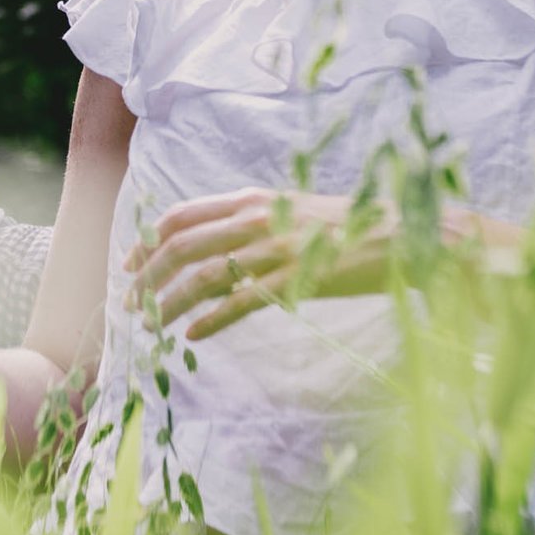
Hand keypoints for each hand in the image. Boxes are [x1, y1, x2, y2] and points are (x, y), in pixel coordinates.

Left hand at [123, 188, 386, 340]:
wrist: (404, 236)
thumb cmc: (351, 228)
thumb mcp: (293, 212)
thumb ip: (256, 223)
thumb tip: (219, 246)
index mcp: (253, 199)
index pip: (182, 215)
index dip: (148, 240)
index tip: (130, 263)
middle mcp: (257, 219)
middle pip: (181, 246)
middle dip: (147, 276)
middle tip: (131, 304)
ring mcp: (274, 249)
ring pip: (202, 276)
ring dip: (169, 302)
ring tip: (152, 324)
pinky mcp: (293, 279)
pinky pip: (239, 302)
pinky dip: (209, 321)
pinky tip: (192, 335)